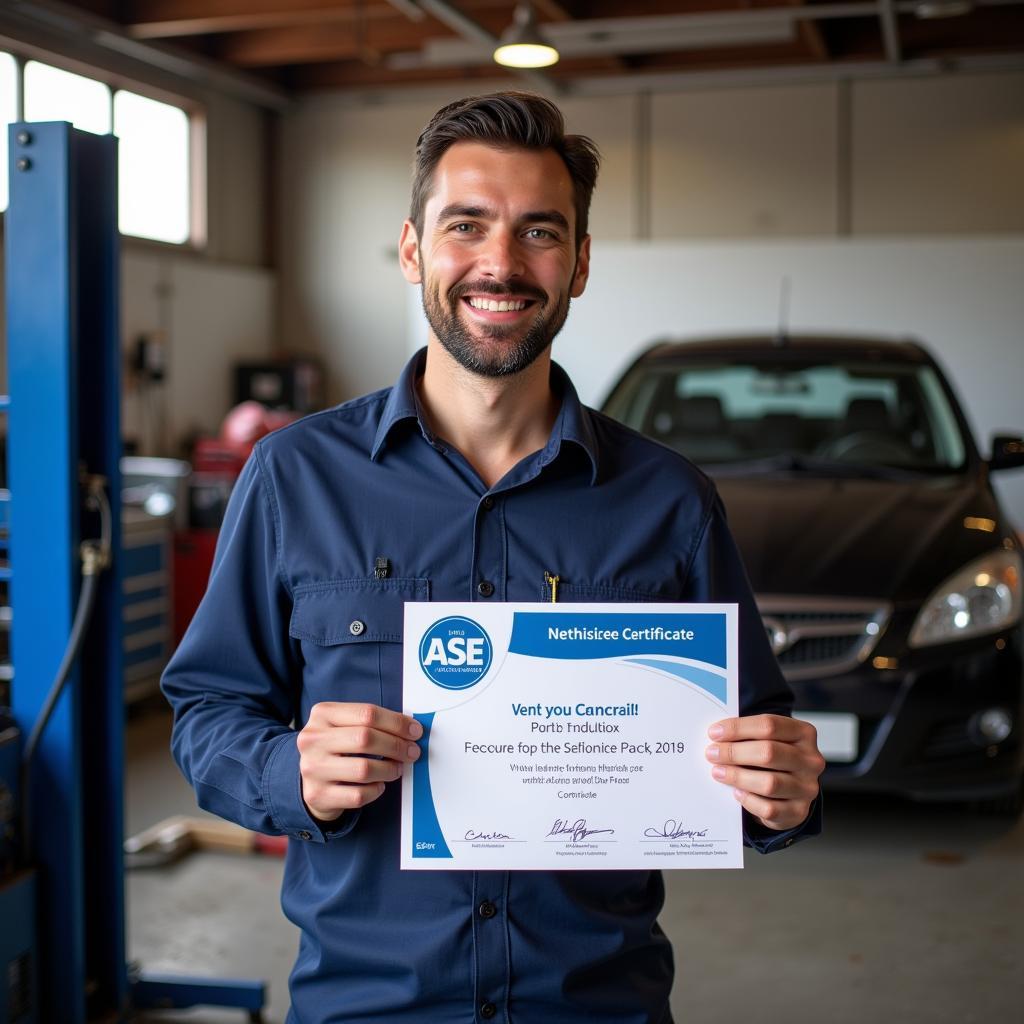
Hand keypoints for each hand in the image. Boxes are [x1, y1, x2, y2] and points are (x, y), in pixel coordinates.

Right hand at [297, 702, 422, 822]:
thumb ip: (372, 722)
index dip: (396, 723)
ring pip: (364, 769)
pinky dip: (375, 790)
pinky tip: (378, 784)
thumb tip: (410, 728)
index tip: (414, 731)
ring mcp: (313, 768)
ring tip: (397, 768)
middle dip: (396, 746)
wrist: (307, 778)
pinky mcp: (318, 794)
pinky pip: (358, 795)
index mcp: (322, 714)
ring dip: (389, 769)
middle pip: (366, 738)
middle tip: (411, 752)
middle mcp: (313, 740)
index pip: (367, 713)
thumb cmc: (335, 748)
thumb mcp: (345, 725)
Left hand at [705, 714, 823, 830]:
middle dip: (734, 752)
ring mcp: (807, 788)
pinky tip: (736, 793)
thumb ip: (747, 734)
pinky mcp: (799, 811)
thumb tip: (716, 735)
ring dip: (737, 777)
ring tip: (718, 772)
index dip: (738, 728)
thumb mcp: (766, 738)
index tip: (714, 733)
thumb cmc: (772, 758)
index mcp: (804, 733)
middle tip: (712, 754)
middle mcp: (810, 760)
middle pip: (769, 752)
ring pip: (769, 783)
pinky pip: (770, 809)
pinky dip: (749, 800)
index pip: (769, 725)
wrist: (789, 789)